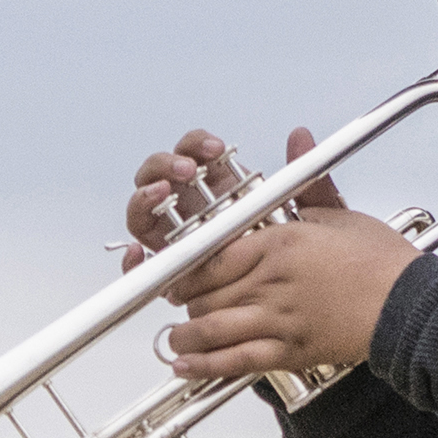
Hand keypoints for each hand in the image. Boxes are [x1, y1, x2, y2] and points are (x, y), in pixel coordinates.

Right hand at [121, 122, 321, 263]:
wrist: (293, 302)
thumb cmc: (294, 262)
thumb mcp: (306, 218)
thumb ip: (302, 176)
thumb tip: (300, 135)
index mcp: (219, 192)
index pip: (194, 156)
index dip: (195, 147)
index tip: (214, 149)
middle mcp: (191, 212)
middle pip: (160, 175)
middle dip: (167, 165)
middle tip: (187, 170)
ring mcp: (174, 241)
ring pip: (144, 210)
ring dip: (145, 195)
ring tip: (163, 193)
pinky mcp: (167, 273)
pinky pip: (140, 267)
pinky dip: (131, 260)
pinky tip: (137, 252)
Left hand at [156, 157, 420, 385]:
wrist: (408, 305)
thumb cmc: (379, 261)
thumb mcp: (339, 214)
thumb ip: (306, 182)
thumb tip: (298, 139)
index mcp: (278, 243)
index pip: (209, 257)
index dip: (184, 270)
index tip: (177, 275)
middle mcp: (270, 281)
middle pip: (204, 294)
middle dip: (185, 302)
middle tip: (180, 304)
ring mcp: (278, 318)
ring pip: (211, 328)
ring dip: (186, 336)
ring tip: (177, 339)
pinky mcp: (289, 350)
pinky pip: (235, 360)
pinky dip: (204, 365)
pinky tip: (185, 365)